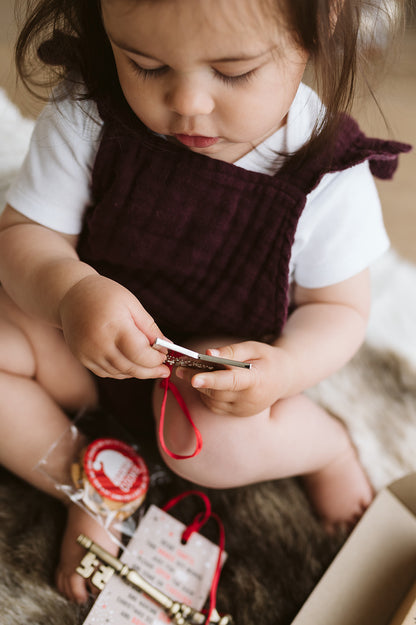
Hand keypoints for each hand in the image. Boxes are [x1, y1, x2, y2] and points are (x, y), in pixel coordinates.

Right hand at [59, 274, 169, 378]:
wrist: (70, 296)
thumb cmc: (105, 295)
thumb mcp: (131, 304)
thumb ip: (149, 327)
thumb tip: (168, 346)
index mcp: (114, 326)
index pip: (140, 354)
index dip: (156, 359)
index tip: (166, 356)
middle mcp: (99, 343)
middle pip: (131, 368)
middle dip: (151, 371)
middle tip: (164, 371)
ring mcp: (88, 353)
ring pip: (119, 373)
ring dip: (137, 372)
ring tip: (150, 367)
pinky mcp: (82, 358)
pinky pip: (106, 372)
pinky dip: (122, 371)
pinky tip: (131, 365)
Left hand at [175, 341, 294, 416]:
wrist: (284, 378)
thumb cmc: (267, 359)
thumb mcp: (253, 348)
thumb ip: (231, 351)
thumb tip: (208, 353)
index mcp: (256, 380)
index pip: (231, 381)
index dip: (212, 380)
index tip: (194, 379)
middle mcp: (250, 399)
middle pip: (216, 392)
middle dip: (196, 379)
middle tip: (181, 367)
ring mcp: (244, 410)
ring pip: (213, 400)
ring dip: (200, 387)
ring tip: (191, 371)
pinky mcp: (238, 415)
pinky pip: (215, 406)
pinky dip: (207, 394)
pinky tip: (206, 382)